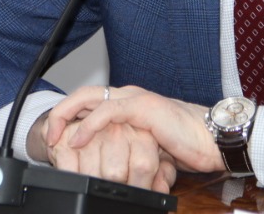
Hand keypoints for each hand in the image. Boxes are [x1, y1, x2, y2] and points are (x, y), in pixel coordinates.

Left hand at [28, 100, 176, 192]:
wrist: (214, 140)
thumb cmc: (189, 145)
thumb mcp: (151, 148)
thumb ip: (131, 149)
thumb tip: (113, 168)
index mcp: (132, 103)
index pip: (93, 101)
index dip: (72, 114)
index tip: (57, 135)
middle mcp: (131, 96)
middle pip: (86, 95)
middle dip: (62, 111)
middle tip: (49, 133)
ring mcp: (136, 99)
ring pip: (91, 98)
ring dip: (68, 115)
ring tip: (55, 135)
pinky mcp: (143, 107)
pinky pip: (108, 112)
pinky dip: (88, 125)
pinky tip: (77, 139)